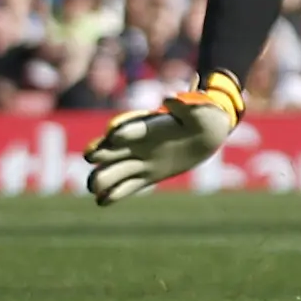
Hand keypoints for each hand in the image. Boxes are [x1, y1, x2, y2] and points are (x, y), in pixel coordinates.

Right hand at [82, 70, 244, 205]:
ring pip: (111, 172)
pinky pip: (125, 188)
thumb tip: (167, 98)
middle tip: (93, 159)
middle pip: (109, 151)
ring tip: (94, 187)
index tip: (114, 136)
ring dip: (99, 178)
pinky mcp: (147, 177)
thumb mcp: (199, 111)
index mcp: (148, 127)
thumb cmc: (202, 118)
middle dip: (99, 154)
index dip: (122, 132)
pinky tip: (101, 202)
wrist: (206, 136)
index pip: (129, 129)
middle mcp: (137, 145)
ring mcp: (139, 162)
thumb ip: (184, 106)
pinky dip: (112, 195)